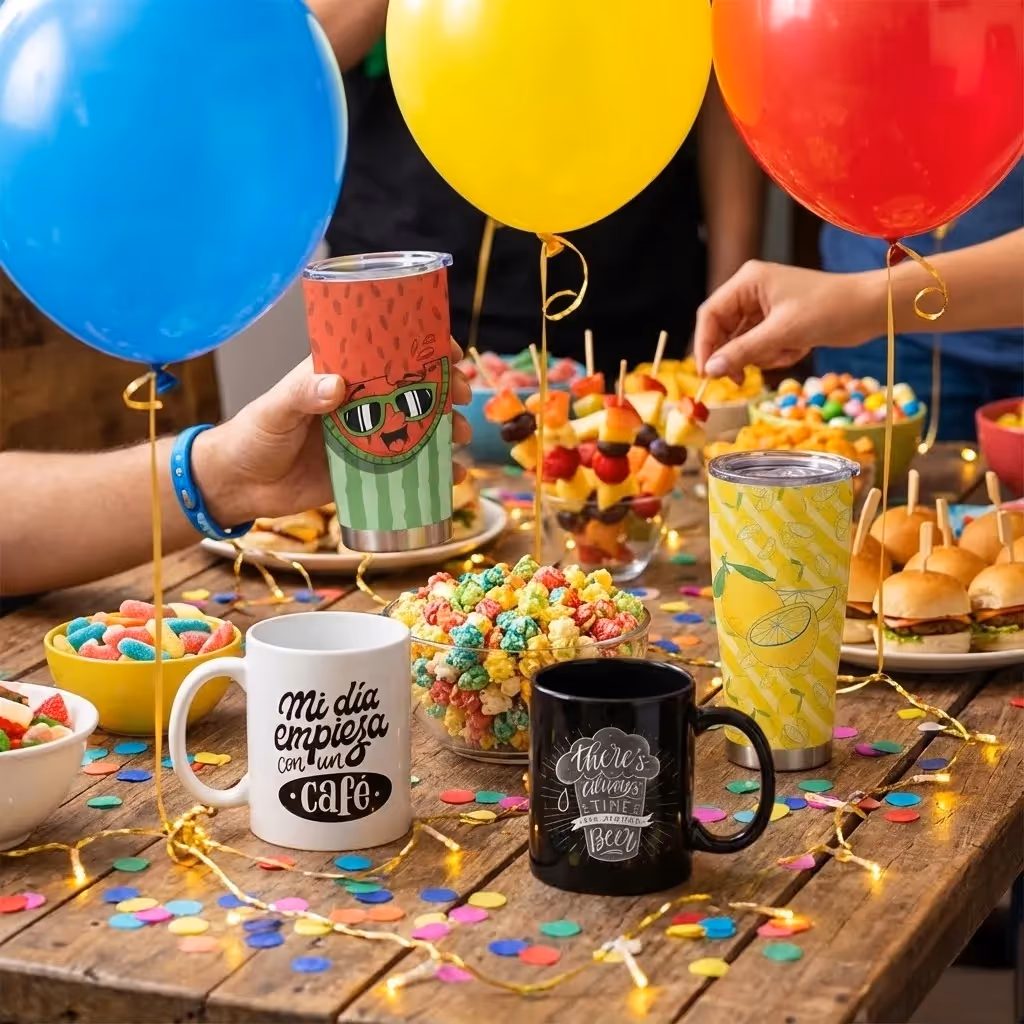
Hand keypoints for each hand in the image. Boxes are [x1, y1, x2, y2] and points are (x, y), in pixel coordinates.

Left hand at [193, 343, 471, 524]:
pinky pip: (408, 469)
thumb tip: (336, 384)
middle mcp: (360, 404)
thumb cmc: (252, 437)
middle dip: (446, 390)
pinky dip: (435, 475)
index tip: (449, 351)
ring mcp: (367, 438)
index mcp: (341, 376)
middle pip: (414, 390)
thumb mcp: (274, 410)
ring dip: (447, 430)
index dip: (422, 348)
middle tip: (463, 397)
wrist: (239, 487)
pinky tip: (455, 480)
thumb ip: (301, 394)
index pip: (387, 352)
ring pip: (418, 428)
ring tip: (463, 438)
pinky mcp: (368, 471)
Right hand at [693, 261, 876, 383]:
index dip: (705, 345)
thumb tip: (710, 370)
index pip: (710, 314)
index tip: (708, 374)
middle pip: (724, 331)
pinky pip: (761, 346)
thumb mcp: (782, 333)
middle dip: (738, 354)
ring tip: (788, 352)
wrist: (871, 308)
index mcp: (748, 281)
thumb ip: (742, 351)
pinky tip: (798, 349)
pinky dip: (775, 354)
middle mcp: (752, 291)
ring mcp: (765, 306)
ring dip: (762, 356)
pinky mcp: (778, 321)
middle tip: (743, 378)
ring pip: (743, 343)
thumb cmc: (829, 310)